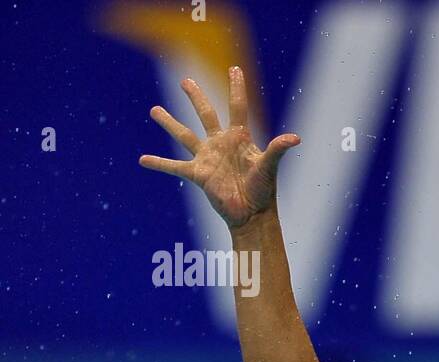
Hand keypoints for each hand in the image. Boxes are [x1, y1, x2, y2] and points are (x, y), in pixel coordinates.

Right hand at [139, 67, 299, 228]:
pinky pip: (174, 167)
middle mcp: (221, 144)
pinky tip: (143, 159)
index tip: (235, 68)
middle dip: (195, 97)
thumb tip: (295, 138)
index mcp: (239, 138)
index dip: (236, 87)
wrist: (251, 215)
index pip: (237, 107)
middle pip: (206, 114)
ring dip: (169, 123)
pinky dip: (159, 163)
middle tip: (184, 80)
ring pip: (184, 136)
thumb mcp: (269, 168)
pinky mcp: (198, 175)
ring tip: (154, 110)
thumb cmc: (264, 191)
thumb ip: (277, 150)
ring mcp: (208, 158)